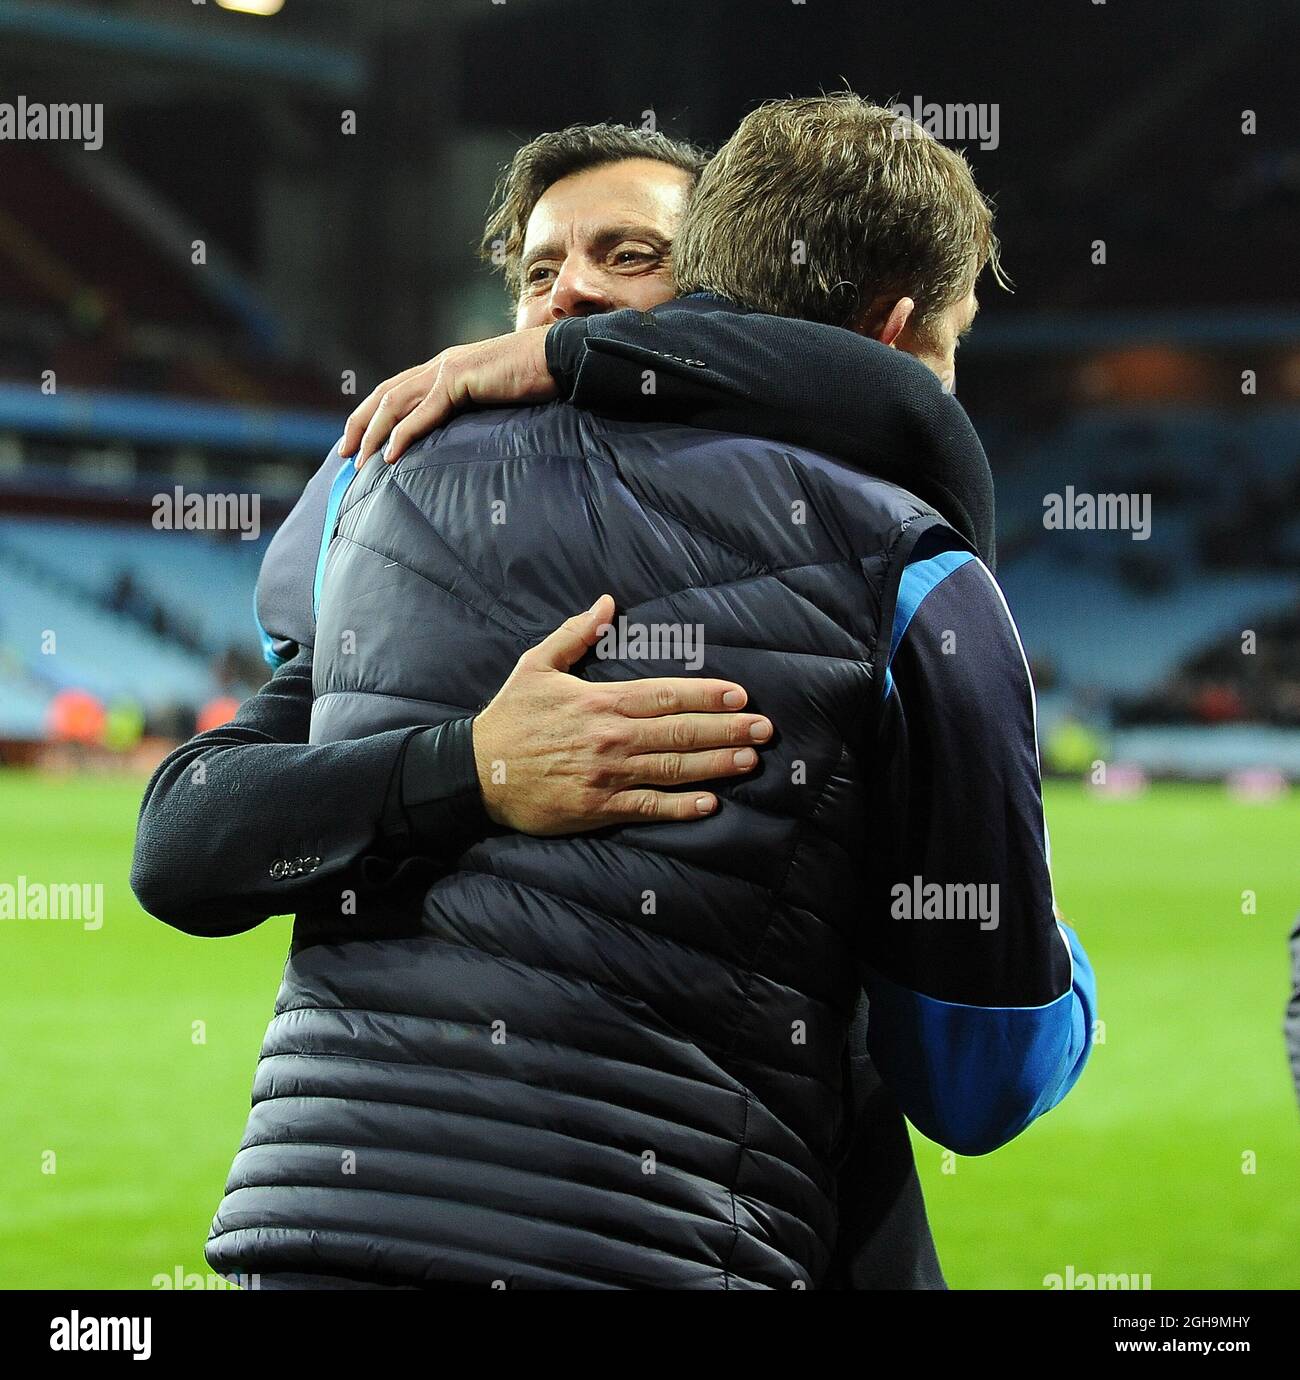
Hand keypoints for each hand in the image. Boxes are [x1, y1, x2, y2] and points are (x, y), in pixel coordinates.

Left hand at [341, 326, 555, 469]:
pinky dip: (402, 434)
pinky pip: (422, 412)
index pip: (397, 390)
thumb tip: (464, 435)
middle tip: (344, 453)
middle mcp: (440, 365)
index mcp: (446, 368)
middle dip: (360, 424)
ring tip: (361, 460)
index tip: (358, 440)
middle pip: (385, 395)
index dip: (372, 414)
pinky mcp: (459, 380)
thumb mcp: (496, 397)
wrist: (557, 358)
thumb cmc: (536, 380)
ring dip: (374, 434)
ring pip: (394, 403)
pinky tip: (390, 455)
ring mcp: (447, 370)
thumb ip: (474, 409)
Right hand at [472, 595, 772, 834]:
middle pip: (680, 731)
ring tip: (749, 761)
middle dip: (727, 729)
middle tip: (765, 729)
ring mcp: (607, 775)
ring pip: (672, 769)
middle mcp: (611, 737)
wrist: (475, 772)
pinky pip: (647, 808)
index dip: (707, 695)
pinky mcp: (598, 807)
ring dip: (715, 764)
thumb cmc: (509, 717)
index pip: (666, 694)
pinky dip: (679, 807)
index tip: (741, 696)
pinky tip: (709, 804)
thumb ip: (576, 635)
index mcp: (601, 701)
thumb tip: (607, 604)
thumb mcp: (536, 665)